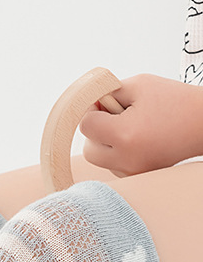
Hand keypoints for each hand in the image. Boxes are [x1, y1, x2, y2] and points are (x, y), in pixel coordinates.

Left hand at [79, 74, 202, 176]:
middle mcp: (126, 159)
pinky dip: (118, 153)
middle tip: (114, 117)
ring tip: (131, 127)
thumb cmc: (174, 99)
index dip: (92, 110)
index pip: (86, 126)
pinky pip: (115, 166)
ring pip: (101, 160)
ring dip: (106, 143)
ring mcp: (134, 171)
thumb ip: (108, 93)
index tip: (106, 103)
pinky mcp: (141, 176)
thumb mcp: (139, 85)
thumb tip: (89, 104)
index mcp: (124, 135)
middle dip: (96, 131)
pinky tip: (137, 139)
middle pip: (88, 149)